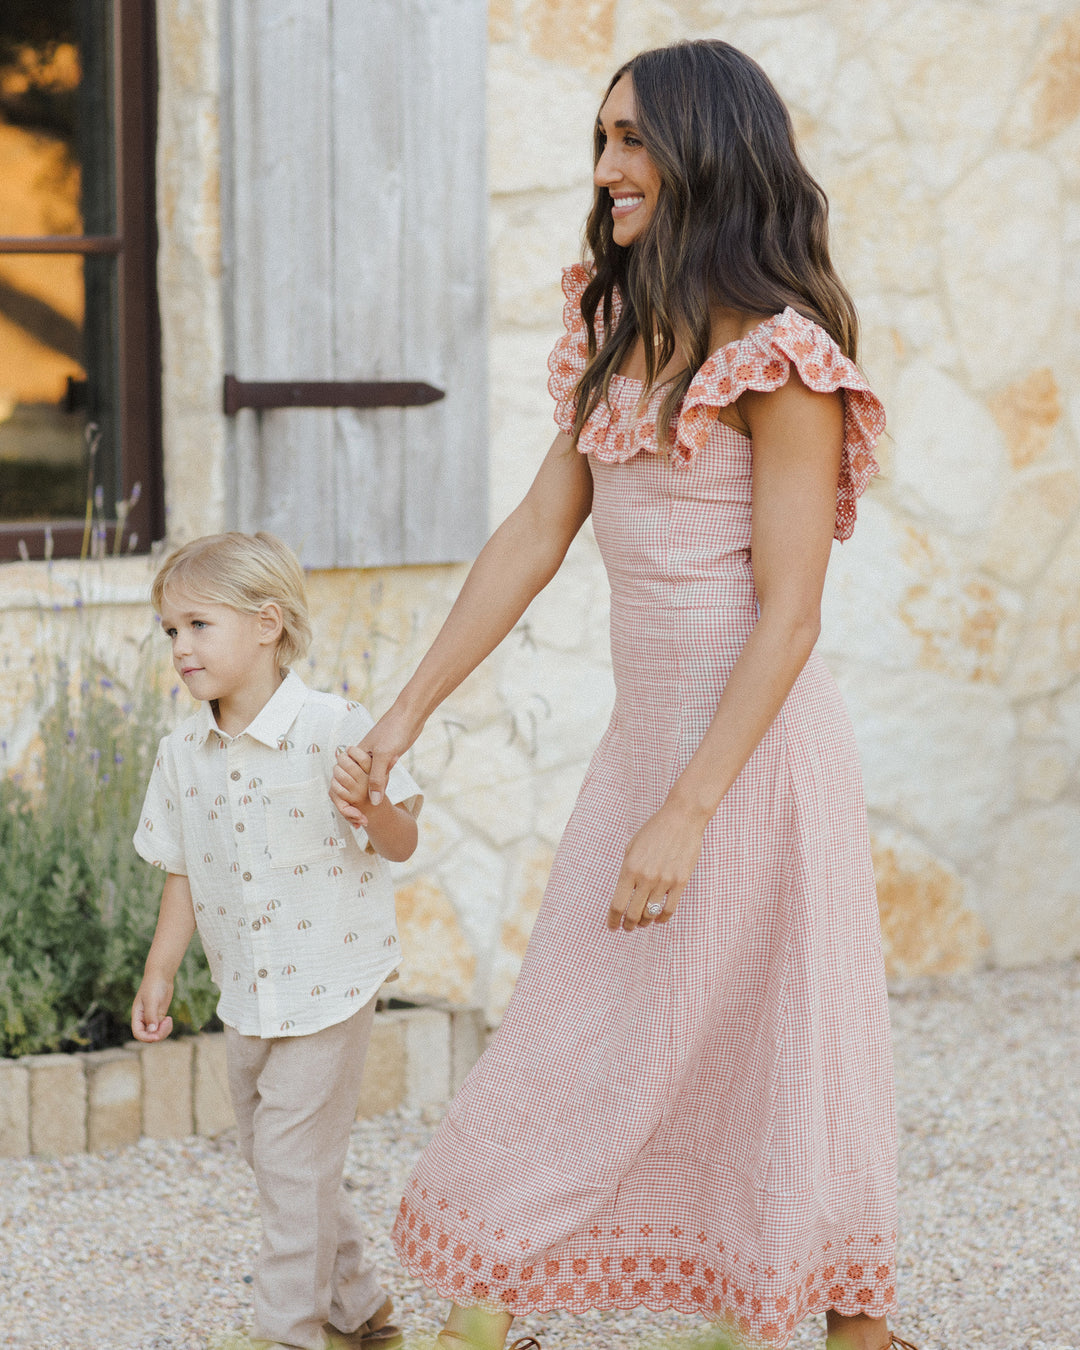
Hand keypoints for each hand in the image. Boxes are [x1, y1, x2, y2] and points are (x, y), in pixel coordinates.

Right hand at [131, 974, 174, 1041]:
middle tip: (167, 1022)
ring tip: (169, 1020)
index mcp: (137, 1016)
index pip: (138, 1033)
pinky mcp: (159, 1016)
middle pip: (148, 1035)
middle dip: (158, 1034)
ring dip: (164, 1031)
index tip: (156, 1036)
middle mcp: (143, 1019)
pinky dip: (167, 1027)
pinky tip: (169, 1019)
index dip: (146, 1038)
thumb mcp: (152, 1000)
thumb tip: (152, 1031)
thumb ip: (151, 1016)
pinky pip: (162, 1028)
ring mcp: (152, 1018)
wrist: (161, 976)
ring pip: (156, 1033)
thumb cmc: (153, 986)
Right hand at [331, 702, 422, 820]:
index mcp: (355, 755)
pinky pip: (379, 776)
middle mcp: (362, 757)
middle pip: (353, 782)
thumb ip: (377, 778)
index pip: (343, 779)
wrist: (410, 715)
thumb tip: (374, 801)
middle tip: (360, 818)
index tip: (353, 812)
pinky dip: (380, 786)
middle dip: (356, 799)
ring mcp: (374, 757)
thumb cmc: (394, 731)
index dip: (346, 796)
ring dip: (370, 794)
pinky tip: (383, 796)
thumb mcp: (384, 756)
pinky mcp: (386, 757)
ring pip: (367, 780)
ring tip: (370, 810)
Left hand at [608, 802, 706, 932]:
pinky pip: (669, 909)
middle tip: (627, 927)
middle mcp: (646, 877)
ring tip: (642, 922)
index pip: (618, 904)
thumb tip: (624, 894)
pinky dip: (662, 918)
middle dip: (628, 924)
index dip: (613, 919)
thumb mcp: (631, 847)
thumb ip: (627, 871)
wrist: (681, 819)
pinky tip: (657, 919)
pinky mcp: (680, 882)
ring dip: (644, 922)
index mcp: (629, 868)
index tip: (612, 926)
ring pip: (651, 914)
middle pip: (633, 913)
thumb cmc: (654, 831)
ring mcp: (664, 881)